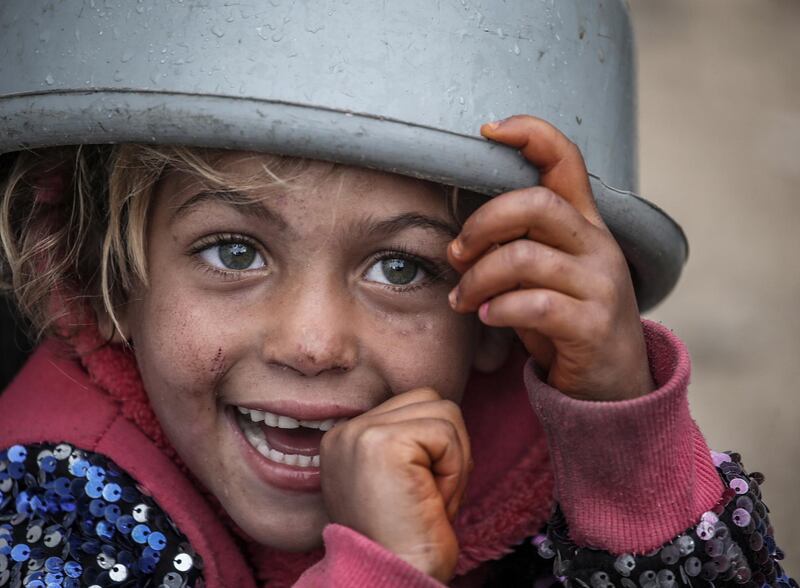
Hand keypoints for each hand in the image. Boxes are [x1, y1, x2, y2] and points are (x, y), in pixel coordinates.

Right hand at [320, 388, 470, 582]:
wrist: (391, 579)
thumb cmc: (406, 539)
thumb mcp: (399, 479)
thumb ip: (410, 441)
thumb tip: (445, 412)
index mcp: (345, 438)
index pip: (412, 404)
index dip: (435, 445)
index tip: (422, 491)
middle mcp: (345, 431)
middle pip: (429, 399)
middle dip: (449, 446)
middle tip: (434, 494)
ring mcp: (360, 433)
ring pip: (444, 411)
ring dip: (454, 459)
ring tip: (432, 497)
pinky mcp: (382, 442)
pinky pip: (446, 433)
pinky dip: (454, 470)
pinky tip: (433, 500)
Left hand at [447, 115, 652, 400]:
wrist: (611, 385)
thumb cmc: (566, 322)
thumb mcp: (543, 277)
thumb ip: (514, 249)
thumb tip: (459, 242)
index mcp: (584, 225)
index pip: (566, 160)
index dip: (531, 134)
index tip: (489, 130)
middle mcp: (598, 246)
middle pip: (536, 204)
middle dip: (482, 224)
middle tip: (456, 253)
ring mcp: (601, 285)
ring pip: (525, 259)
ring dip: (478, 278)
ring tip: (462, 299)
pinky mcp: (594, 326)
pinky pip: (535, 305)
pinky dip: (499, 310)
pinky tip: (488, 318)